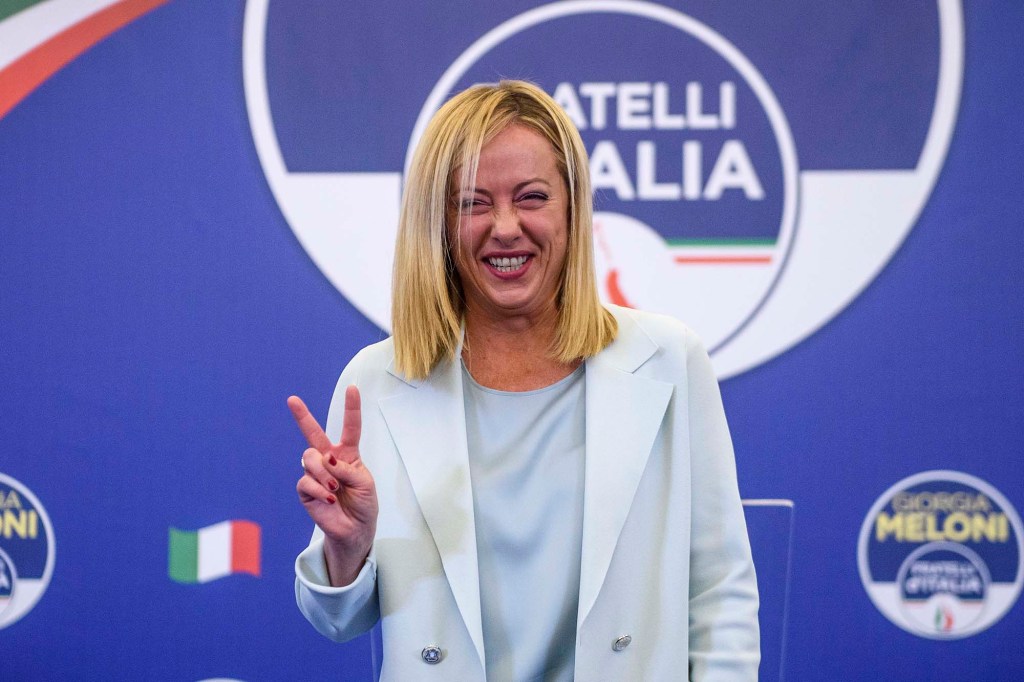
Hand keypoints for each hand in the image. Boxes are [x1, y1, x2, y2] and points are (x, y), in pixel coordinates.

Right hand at [289, 386, 377, 585]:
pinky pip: (306, 481)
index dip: (351, 408)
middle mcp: (329, 460)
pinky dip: (319, 489)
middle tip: (292, 400)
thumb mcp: (365, 484)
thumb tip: (326, 459)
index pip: (350, 428)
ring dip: (323, 473)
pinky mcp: (306, 490)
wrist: (354, 530)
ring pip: (310, 458)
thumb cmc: (364, 505)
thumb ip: (348, 469)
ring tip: (335, 489)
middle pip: (313, 434)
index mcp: (348, 454)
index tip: (352, 388)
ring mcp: (315, 474)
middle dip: (302, 416)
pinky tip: (329, 498)